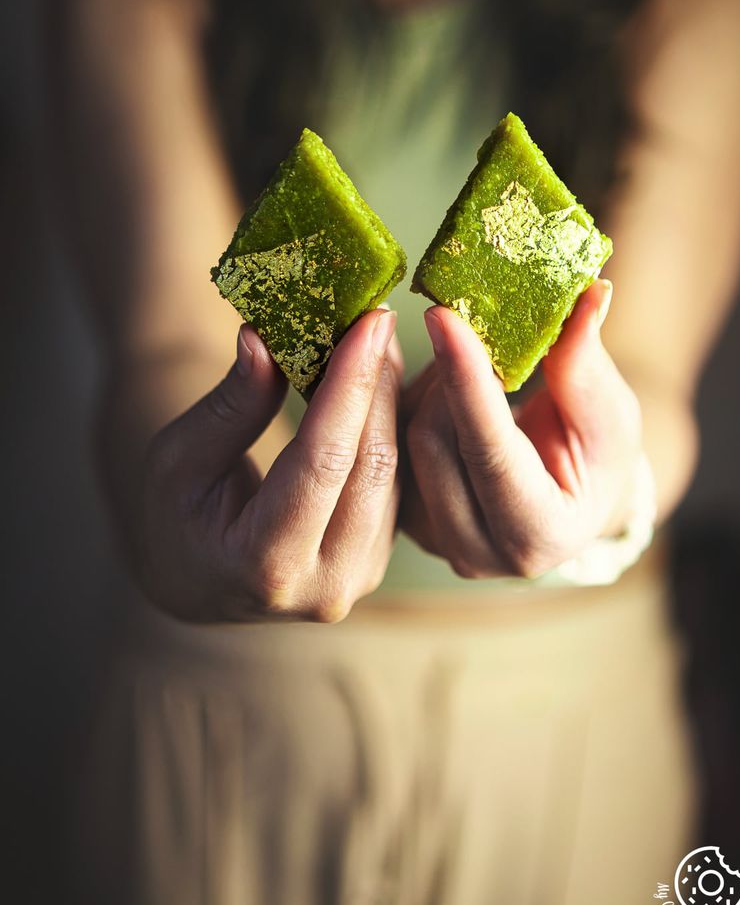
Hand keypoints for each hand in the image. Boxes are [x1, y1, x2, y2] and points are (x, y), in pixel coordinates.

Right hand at [140, 309, 400, 620]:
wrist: (196, 580)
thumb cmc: (178, 515)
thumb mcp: (180, 459)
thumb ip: (230, 406)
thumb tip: (263, 338)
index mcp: (263, 565)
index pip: (322, 461)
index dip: (350, 386)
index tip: (370, 322)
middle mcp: (322, 585)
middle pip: (369, 465)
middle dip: (378, 384)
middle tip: (379, 318)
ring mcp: (357, 578)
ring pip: (392, 474)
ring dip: (390, 402)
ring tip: (377, 341)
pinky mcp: (376, 561)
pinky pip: (396, 485)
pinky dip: (391, 428)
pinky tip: (382, 383)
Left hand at [401, 280, 643, 577]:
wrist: (572, 499)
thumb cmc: (599, 456)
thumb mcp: (610, 413)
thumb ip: (586, 363)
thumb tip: (588, 293)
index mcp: (539, 535)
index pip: (491, 452)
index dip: (467, 382)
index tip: (444, 316)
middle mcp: (477, 553)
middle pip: (433, 444)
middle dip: (444, 374)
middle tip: (466, 324)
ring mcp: (432, 539)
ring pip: (400, 440)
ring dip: (425, 384)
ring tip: (463, 357)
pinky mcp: (401, 518)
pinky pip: (384, 445)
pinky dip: (406, 401)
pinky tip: (439, 382)